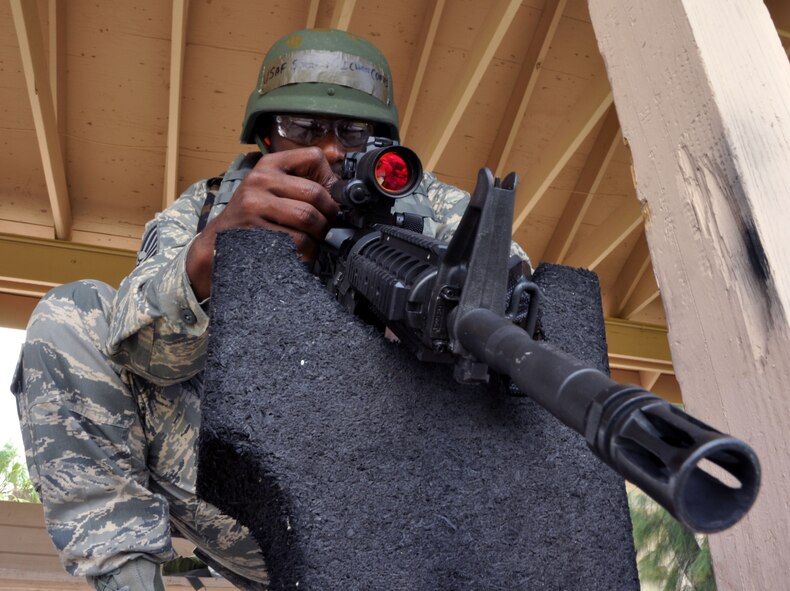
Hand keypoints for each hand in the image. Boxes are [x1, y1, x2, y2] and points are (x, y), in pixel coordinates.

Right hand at [186, 147, 339, 299]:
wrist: (218, 241)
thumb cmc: (253, 214)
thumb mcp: (271, 187)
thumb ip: (301, 179)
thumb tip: (340, 174)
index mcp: (269, 164)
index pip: (314, 157)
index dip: (330, 181)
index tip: (330, 198)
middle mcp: (260, 180)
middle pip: (315, 193)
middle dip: (329, 214)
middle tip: (327, 225)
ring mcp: (255, 205)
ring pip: (308, 218)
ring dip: (319, 234)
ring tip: (314, 239)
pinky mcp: (255, 231)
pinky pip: (297, 241)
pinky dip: (307, 250)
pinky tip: (301, 251)